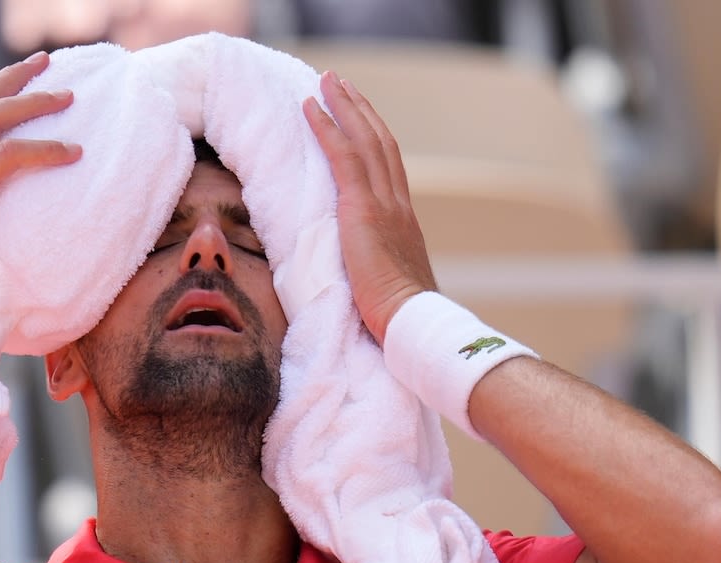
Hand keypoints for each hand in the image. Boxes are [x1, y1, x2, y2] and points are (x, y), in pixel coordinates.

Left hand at [303, 71, 436, 343]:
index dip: (374, 137)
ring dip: (344, 106)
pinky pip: (344, 157)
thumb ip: (377, 269)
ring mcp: (384, 204)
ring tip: (326, 82)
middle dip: (360, 110)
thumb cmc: (398, 319)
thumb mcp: (388, 285)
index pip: (389, 167)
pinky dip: (328, 128)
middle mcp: (398, 204)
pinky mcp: (364, 210)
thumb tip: (361, 277)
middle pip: (380, 142)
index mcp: (403, 221)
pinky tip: (310, 108)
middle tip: (340, 84)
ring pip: (365, 139)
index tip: (359, 117)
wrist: (410, 322)